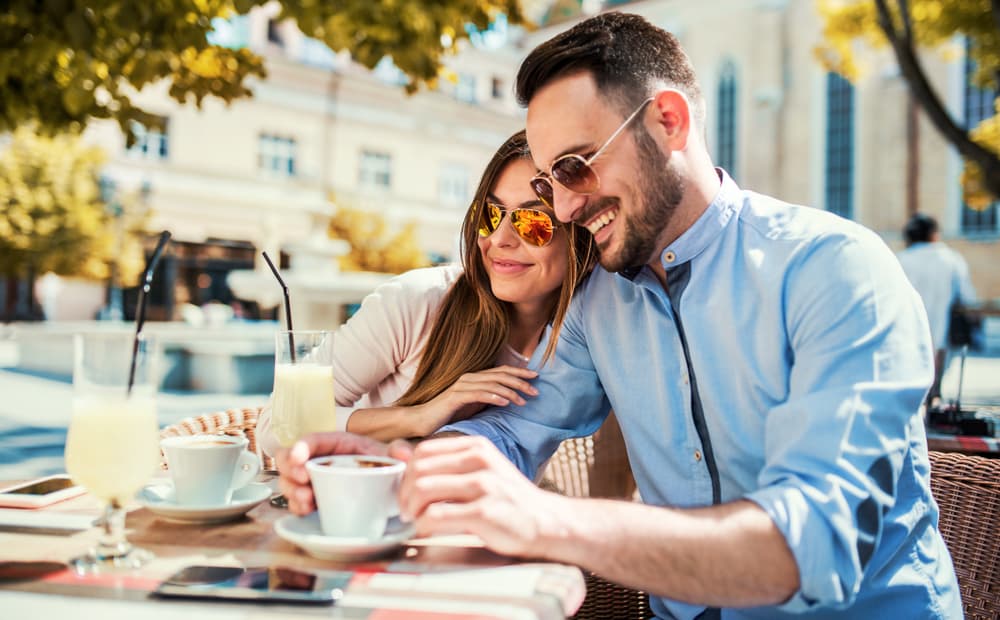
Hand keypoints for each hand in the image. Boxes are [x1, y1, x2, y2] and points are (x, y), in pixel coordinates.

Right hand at [276, 431, 412, 514]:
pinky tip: (308, 510)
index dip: (301, 446)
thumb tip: (403, 453)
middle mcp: (320, 460)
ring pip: (288, 481)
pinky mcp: (313, 499)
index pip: (313, 440)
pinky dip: (297, 506)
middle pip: (290, 458)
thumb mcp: (394, 457)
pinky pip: (295, 502)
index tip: (300, 458)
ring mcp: (313, 480)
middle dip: (290, 469)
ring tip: (307, 499)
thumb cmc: (386, 467)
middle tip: (303, 482)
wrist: (388, 491)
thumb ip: (400, 451)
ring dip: (292, 490)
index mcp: (337, 444)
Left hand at [398, 435, 562, 557]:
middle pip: (419, 470)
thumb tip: (396, 450)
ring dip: (412, 510)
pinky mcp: (484, 512)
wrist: (545, 522)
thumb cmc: (507, 499)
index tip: (407, 492)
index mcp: (476, 446)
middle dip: (405, 494)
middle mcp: (480, 460)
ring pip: (424, 490)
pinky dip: (424, 526)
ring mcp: (484, 485)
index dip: (407, 473)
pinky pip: (436, 515)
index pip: (424, 451)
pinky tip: (429, 531)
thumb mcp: (478, 471)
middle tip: (406, 511)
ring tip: (415, 521)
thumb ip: (442, 462)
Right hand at [415, 366, 538, 432]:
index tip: (536, 377)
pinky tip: (505, 403)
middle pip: (500, 375)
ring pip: (491, 385)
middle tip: (536, 390)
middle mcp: (469, 378)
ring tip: (523, 401)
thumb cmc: (449, 414)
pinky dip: (493, 397)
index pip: (501, 371)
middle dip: (520, 382)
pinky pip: (478, 395)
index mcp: (475, 378)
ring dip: (510, 392)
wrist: (422, 420)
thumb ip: (488, 399)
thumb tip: (510, 399)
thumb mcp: (474, 405)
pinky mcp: (455, 397)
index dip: (519, 373)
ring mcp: (461, 386)